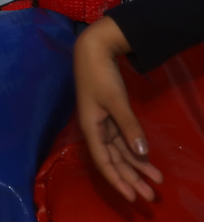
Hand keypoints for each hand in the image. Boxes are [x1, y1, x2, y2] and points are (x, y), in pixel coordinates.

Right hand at [73, 15, 162, 201]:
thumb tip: (142, 152)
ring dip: (136, 166)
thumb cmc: (100, 75)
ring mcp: (103, 122)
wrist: (94, 50)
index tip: (132, 196)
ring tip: (156, 181)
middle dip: (131, 178)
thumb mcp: (116, 101)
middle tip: (150, 196)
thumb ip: (129, 127)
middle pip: (114, 160)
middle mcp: (96, 129)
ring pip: (120, 151)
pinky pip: (123, 139)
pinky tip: (147, 159)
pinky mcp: (110, 115)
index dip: (117, 180)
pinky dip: (134, 150)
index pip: (104, 161)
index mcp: (91, 128)